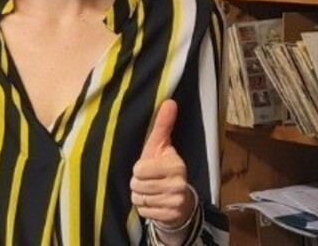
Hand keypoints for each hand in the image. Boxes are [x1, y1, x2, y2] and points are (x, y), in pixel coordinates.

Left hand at [131, 100, 195, 232]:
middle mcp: (178, 183)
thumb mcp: (160, 147)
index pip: (139, 169)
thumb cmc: (164, 169)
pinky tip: (154, 204)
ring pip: (139, 199)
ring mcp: (176, 201)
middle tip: (149, 182)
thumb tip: (170, 101)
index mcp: (175, 164)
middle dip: (138, 184)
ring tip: (151, 192)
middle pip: (136, 185)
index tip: (148, 169)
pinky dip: (145, 209)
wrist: (180, 202)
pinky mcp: (171, 216)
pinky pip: (143, 212)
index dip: (139, 170)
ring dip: (140, 196)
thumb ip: (162, 126)